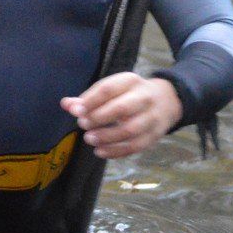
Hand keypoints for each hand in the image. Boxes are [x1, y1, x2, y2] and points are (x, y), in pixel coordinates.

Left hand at [61, 73, 181, 160]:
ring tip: (89, 139)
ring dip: (106, 137)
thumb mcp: (114, 89)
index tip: (76, 111)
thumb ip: (88, 98)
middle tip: (82, 124)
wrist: (167, 101)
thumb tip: (66, 105)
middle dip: (98, 118)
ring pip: (129, 130)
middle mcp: (144, 97)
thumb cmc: (130, 95)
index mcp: (131, 81)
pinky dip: (115, 151)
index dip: (90, 101)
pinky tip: (99, 151)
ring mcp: (151, 118)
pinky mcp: (153, 136)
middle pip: (121, 108)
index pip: (109, 89)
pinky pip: (134, 147)